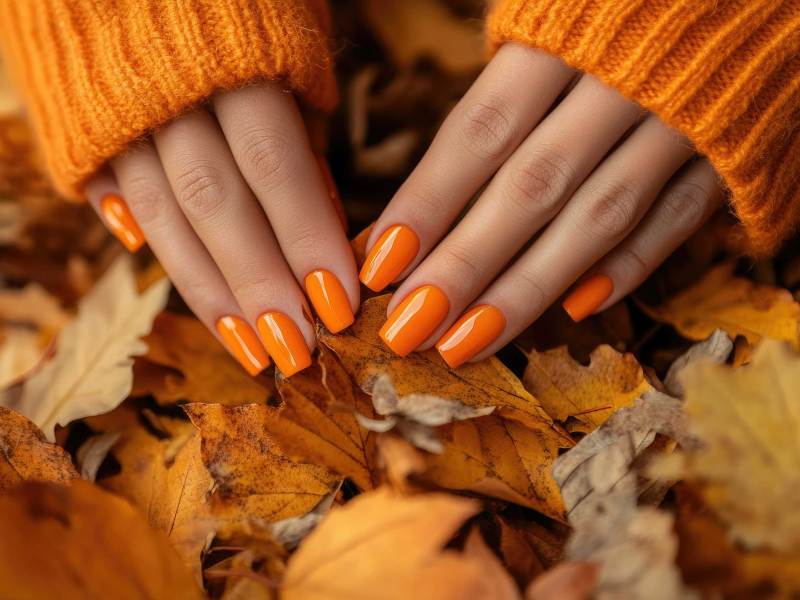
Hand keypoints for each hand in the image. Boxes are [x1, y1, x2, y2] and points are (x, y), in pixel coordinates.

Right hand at [86, 83, 358, 376]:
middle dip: (259, 285)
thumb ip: (305, 138)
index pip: (275, 167)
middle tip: (298, 351)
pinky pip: (113, 198)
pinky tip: (189, 294)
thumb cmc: (243, 15)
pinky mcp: (86, 132)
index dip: (307, 240)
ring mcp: (119, 116)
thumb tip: (327, 225)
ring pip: (162, 217)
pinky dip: (149, 246)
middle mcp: (169, 94)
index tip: (339, 306)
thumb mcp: (290, 55)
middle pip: (215, 204)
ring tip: (252, 350)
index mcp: (233, 63)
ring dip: (209, 292)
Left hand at [361, 43, 723, 366]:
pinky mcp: (732, 153)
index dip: (428, 203)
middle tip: (408, 327)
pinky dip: (627, 268)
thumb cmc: (618, 10)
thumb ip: (497, 106)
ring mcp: (684, 121)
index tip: (379, 264)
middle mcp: (624, 81)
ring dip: (526, 288)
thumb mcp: (550, 27)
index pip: (480, 132)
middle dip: (464, 266)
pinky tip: (573, 311)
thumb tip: (419, 208)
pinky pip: (676, 221)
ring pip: (598, 218)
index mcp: (564, 36)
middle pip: (531, 188)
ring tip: (465, 341)